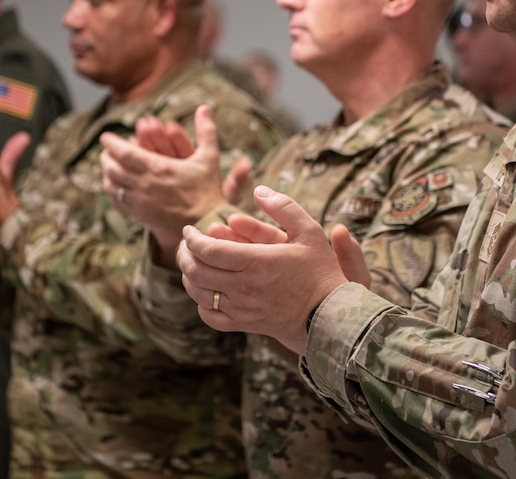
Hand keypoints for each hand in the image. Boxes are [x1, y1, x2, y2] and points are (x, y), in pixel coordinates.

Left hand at [99, 104, 226, 266]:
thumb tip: (204, 108)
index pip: (125, 152)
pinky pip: (118, 203)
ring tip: (107, 167)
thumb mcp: (209, 157)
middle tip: (105, 150)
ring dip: (106, 174)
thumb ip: (206, 131)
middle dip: (105, 157)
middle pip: (113, 168)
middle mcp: (145, 184)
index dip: (111, 143)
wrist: (206, 222)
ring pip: (112, 186)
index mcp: (158, 167)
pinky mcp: (140, 215)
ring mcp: (140, 201)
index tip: (105, 136)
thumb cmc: (208, 188)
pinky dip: (112, 193)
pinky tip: (114, 188)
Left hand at [176, 184, 349, 354]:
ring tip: (191, 263)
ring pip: (199, 294)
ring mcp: (243, 309)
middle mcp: (244, 287)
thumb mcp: (309, 230)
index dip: (192, 239)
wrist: (331, 315)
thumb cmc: (321, 270)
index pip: (208, 250)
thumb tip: (258, 190)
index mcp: (256, 262)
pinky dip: (201, 303)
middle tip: (186, 244)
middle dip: (184, 254)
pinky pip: (211, 316)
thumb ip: (283, 206)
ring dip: (189, 276)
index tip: (189, 229)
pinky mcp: (245, 325)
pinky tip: (205, 292)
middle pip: (196, 271)